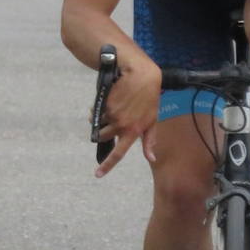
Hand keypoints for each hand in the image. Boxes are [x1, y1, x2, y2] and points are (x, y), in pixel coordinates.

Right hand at [93, 61, 160, 176]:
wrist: (140, 74)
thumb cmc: (149, 97)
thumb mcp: (152, 119)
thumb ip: (149, 140)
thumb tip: (152, 158)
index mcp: (133, 132)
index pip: (118, 153)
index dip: (107, 165)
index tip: (97, 174)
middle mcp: (121, 125)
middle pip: (102, 137)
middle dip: (102, 132)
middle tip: (111, 121)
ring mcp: (111, 115)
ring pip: (98, 123)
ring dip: (100, 119)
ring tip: (112, 107)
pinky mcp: (104, 103)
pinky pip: (96, 111)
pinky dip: (99, 108)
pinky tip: (110, 99)